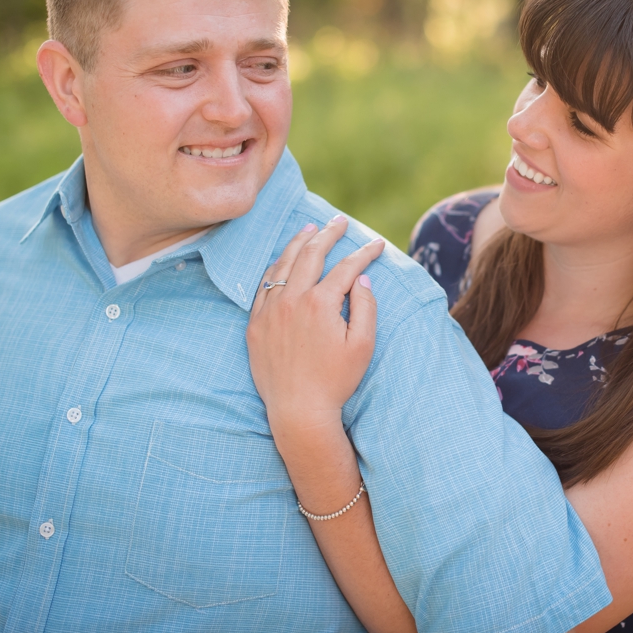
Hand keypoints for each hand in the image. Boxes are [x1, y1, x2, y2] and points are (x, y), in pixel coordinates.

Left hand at [247, 216, 386, 429]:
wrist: (298, 410)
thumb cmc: (335, 381)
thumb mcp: (362, 346)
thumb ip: (365, 308)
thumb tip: (361, 279)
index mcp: (321, 304)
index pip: (346, 267)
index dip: (365, 253)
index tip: (377, 244)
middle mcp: (291, 301)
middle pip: (311, 255)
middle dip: (329, 234)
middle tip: (340, 222)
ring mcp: (269, 310)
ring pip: (283, 265)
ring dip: (298, 243)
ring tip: (311, 229)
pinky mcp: (255, 324)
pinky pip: (263, 285)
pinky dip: (275, 267)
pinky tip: (283, 259)